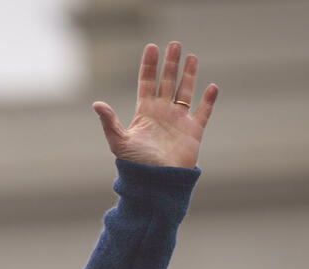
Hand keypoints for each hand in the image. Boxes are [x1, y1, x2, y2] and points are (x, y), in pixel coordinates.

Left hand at [92, 42, 217, 168]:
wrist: (156, 183)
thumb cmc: (136, 165)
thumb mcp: (119, 142)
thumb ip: (109, 122)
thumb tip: (97, 104)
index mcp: (145, 112)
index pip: (147, 82)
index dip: (149, 66)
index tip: (152, 47)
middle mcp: (162, 113)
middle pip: (167, 82)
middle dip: (170, 63)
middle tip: (174, 44)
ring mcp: (179, 121)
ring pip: (185, 92)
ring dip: (189, 74)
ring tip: (191, 56)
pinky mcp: (193, 132)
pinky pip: (203, 112)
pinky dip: (208, 100)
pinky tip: (211, 87)